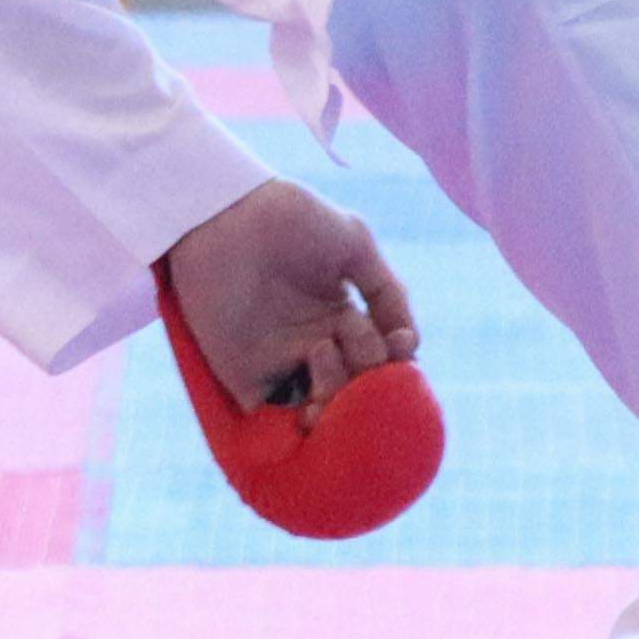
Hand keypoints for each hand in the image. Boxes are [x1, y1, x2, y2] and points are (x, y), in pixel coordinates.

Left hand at [160, 177, 419, 409]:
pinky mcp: (245, 377)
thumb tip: (410, 345)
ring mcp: (280, 363)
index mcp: (340, 317)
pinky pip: (278, 419)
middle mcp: (314, 345)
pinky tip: (316, 402)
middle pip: (357, 386)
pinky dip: (304, 424)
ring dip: (339, 396)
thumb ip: (389, 295)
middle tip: (352, 332)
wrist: (228, 213)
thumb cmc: (291, 220)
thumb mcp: (356, 246)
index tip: (400, 343)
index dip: (396, 360)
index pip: (379, 358)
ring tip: (323, 349)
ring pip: (325, 407)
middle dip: (369, 371)